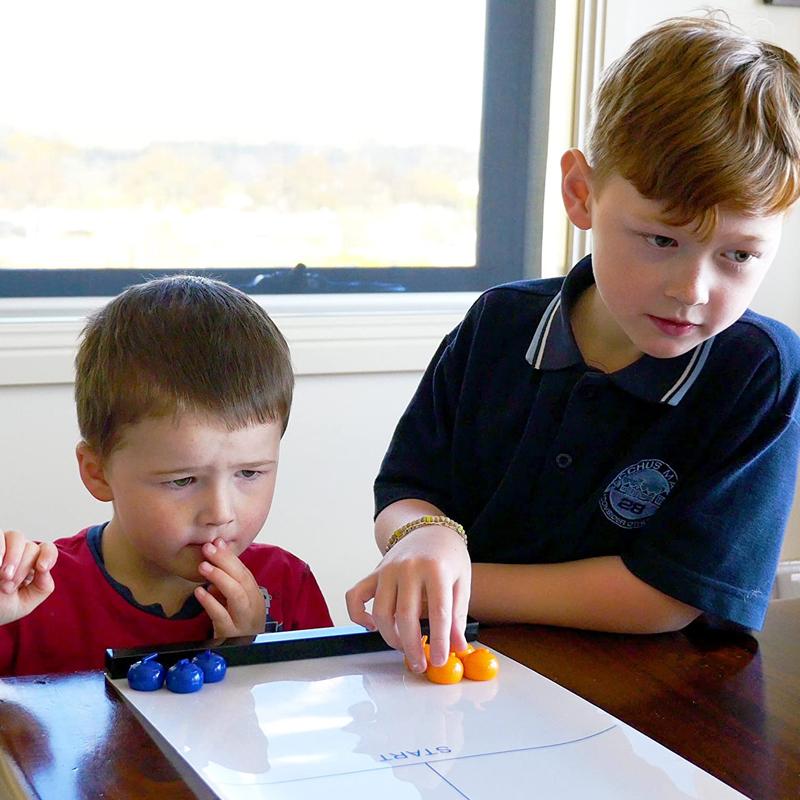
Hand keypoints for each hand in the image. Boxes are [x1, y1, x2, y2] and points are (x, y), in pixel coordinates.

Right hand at [0, 529, 57, 624]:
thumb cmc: (1, 606)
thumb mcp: (25, 603)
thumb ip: (42, 587)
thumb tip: (45, 569)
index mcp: (32, 564)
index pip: (47, 549)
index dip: (48, 555)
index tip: (42, 567)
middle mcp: (19, 552)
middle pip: (31, 547)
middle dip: (22, 569)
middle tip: (8, 587)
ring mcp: (3, 546)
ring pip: (17, 537)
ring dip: (12, 557)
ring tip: (3, 576)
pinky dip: (0, 549)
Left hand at [194, 538, 265, 637]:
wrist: (240, 653)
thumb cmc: (235, 623)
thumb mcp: (233, 600)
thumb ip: (227, 580)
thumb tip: (216, 550)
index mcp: (255, 597)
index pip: (244, 572)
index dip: (230, 556)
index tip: (215, 543)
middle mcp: (253, 608)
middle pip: (242, 581)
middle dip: (225, 562)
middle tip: (207, 549)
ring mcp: (243, 622)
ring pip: (236, 597)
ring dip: (220, 578)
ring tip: (203, 566)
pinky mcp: (229, 635)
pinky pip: (222, 617)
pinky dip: (210, 603)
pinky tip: (199, 592)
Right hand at [345, 526, 470, 671]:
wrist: (429, 531)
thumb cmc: (448, 558)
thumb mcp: (462, 582)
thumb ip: (458, 615)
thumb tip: (458, 648)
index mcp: (436, 568)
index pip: (438, 611)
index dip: (439, 640)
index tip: (439, 660)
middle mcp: (408, 567)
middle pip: (405, 615)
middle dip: (412, 646)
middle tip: (420, 664)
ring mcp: (387, 569)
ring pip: (380, 612)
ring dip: (390, 637)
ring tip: (404, 648)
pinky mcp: (373, 573)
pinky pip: (355, 597)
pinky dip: (358, 616)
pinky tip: (373, 627)